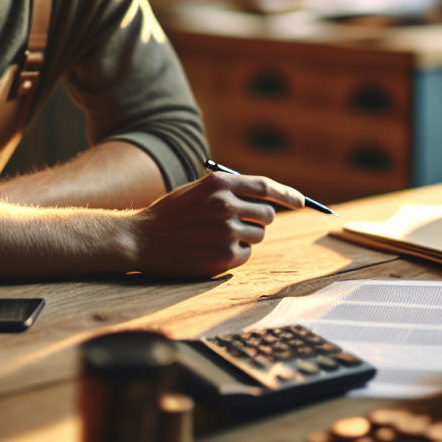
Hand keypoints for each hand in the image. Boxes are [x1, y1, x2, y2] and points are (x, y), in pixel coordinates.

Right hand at [130, 171, 304, 278]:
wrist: (140, 239)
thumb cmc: (171, 215)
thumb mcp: (199, 192)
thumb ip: (231, 192)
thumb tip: (271, 201)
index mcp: (220, 185)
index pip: (266, 187)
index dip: (287, 194)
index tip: (301, 201)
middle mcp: (226, 206)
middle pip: (268, 214)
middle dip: (259, 219)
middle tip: (239, 223)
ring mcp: (226, 232)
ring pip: (258, 236)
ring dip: (245, 237)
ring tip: (215, 237)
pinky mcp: (223, 257)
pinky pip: (245, 255)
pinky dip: (234, 254)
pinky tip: (210, 251)